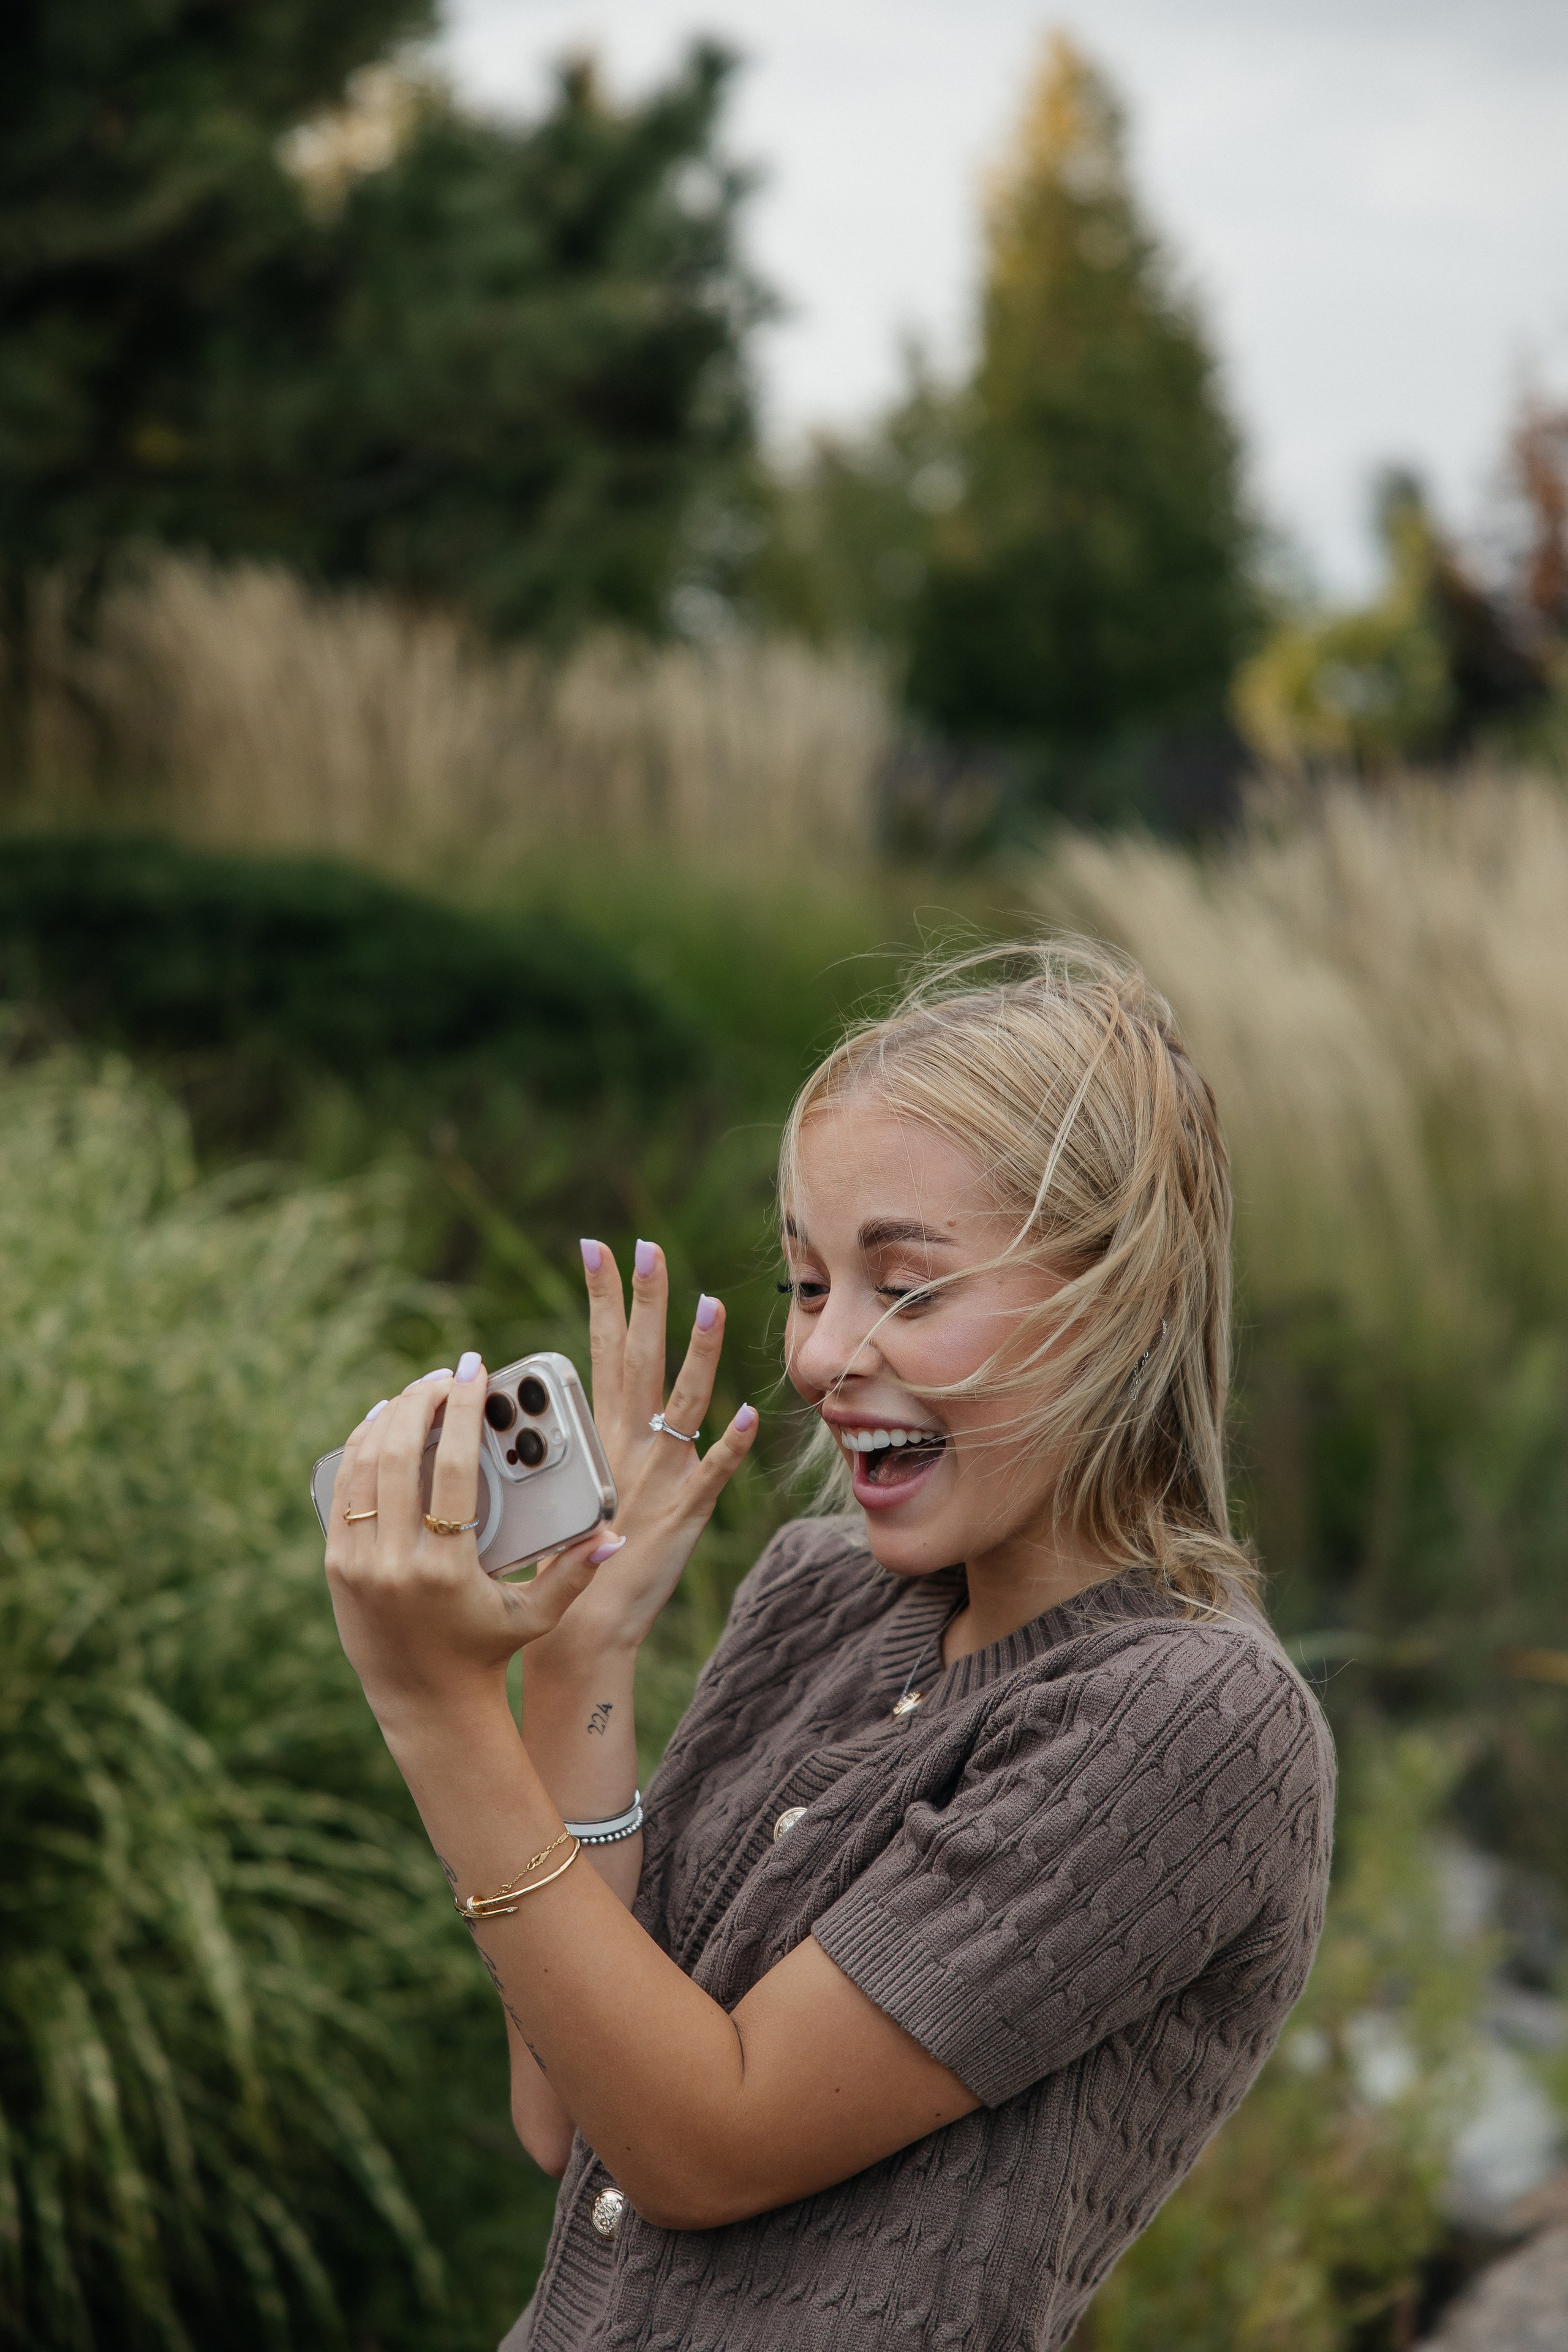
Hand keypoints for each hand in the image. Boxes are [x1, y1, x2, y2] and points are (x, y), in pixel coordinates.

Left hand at [323, 1355, 610, 1718]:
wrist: (425, 1703)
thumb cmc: (488, 1652)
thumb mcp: (535, 1617)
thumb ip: (575, 1574)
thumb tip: (614, 1537)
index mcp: (447, 1568)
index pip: (455, 1467)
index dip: (465, 1410)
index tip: (475, 1370)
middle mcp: (396, 1562)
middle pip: (402, 1453)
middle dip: (423, 1401)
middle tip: (447, 1377)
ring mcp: (359, 1563)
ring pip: (364, 1464)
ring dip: (389, 1418)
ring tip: (417, 1394)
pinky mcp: (336, 1565)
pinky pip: (343, 1490)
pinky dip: (359, 1448)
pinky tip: (381, 1425)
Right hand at [531, 1240, 759, 1655]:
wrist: (578, 1629)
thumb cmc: (564, 1563)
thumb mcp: (560, 1494)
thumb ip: (567, 1449)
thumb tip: (553, 1416)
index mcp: (594, 1437)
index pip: (597, 1350)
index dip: (601, 1297)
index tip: (598, 1247)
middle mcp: (624, 1446)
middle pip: (635, 1358)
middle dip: (641, 1299)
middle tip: (645, 1246)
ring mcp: (657, 1477)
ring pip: (681, 1401)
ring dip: (697, 1352)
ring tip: (712, 1302)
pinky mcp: (683, 1514)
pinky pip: (711, 1472)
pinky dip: (729, 1444)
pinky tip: (747, 1414)